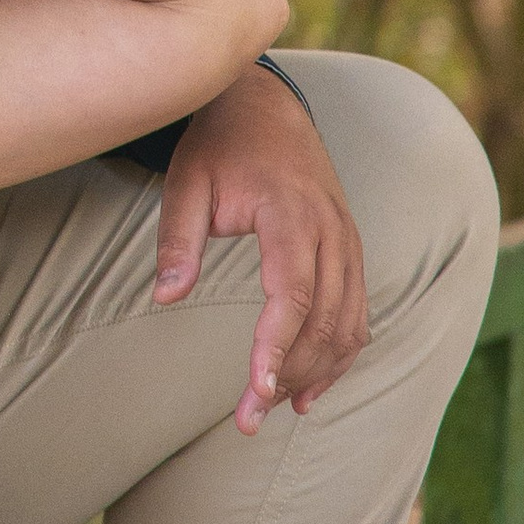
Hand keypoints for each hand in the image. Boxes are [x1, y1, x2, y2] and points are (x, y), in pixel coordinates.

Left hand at [156, 66, 367, 431]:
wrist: (266, 105)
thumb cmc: (219, 144)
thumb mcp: (185, 182)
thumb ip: (177, 240)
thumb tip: (165, 298)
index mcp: (290, 212)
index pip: (291, 293)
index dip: (276, 346)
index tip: (257, 391)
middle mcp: (330, 228)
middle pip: (323, 318)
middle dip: (290, 374)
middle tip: (248, 419)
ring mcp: (347, 239)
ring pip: (348, 321)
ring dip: (319, 371)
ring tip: (277, 408)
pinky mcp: (350, 248)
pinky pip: (358, 310)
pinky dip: (341, 352)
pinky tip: (312, 386)